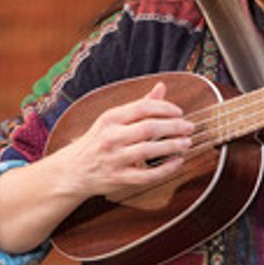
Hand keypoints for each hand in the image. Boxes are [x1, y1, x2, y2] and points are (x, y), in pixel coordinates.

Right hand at [57, 81, 194, 199]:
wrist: (74, 169)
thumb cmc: (98, 141)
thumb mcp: (113, 119)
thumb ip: (139, 105)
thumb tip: (162, 87)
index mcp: (110, 118)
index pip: (142, 107)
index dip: (165, 108)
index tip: (179, 112)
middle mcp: (111, 137)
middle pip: (149, 128)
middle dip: (174, 127)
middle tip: (189, 127)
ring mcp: (115, 158)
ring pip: (149, 150)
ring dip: (172, 146)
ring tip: (187, 143)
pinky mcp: (119, 178)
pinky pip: (147, 175)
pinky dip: (165, 169)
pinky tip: (177, 162)